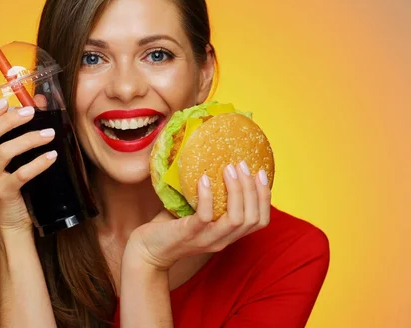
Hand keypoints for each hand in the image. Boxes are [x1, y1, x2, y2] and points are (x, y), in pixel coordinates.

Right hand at [0, 95, 54, 233]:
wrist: (11, 228)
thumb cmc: (13, 190)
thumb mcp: (9, 164)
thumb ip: (18, 136)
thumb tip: (39, 103)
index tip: (5, 102)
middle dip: (8, 120)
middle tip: (31, 113)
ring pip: (3, 152)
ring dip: (28, 139)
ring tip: (49, 134)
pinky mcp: (4, 195)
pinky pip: (21, 174)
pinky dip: (38, 163)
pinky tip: (51, 156)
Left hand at [127, 161, 270, 269]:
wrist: (147, 251)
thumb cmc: (170, 227)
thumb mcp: (195, 212)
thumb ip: (207, 196)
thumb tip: (211, 160)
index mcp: (227, 235)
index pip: (260, 221)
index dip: (265, 198)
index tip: (261, 173)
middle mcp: (222, 239)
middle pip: (252, 218)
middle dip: (253, 189)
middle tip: (242, 165)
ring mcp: (206, 239)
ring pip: (235, 219)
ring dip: (236, 190)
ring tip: (228, 168)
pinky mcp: (189, 234)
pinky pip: (205, 217)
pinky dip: (207, 196)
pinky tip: (203, 179)